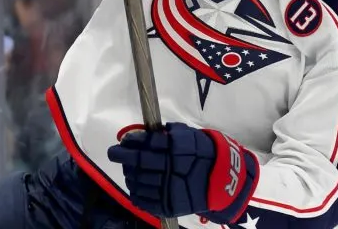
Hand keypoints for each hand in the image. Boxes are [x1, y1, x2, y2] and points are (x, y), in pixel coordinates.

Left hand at [107, 123, 257, 223]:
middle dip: (123, 157)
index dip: (132, 141)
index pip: (147, 143)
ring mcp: (168, 188)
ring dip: (129, 174)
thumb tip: (144, 133)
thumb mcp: (189, 136)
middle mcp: (170, 168)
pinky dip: (135, 192)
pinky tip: (134, 185)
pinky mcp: (167, 205)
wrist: (223, 179)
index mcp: (176, 149)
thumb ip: (168, 134)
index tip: (123, 140)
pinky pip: (144, 200)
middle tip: (113, 153)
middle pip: (139, 162)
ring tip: (128, 169)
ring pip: (138, 180)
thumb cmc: (204, 153)